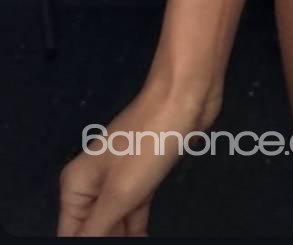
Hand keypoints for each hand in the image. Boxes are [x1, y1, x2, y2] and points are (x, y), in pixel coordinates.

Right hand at [57, 81, 220, 236]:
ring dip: (122, 238)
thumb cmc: (147, 144)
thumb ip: (95, 230)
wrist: (184, 98)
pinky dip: (136, 230)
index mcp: (77, 185)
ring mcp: (121, 179)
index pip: (70, 234)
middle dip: (107, 241)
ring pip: (114, 223)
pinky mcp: (146, 177)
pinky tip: (143, 241)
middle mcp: (93, 183)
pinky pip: (134, 213)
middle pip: (92, 229)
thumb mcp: (118, 194)